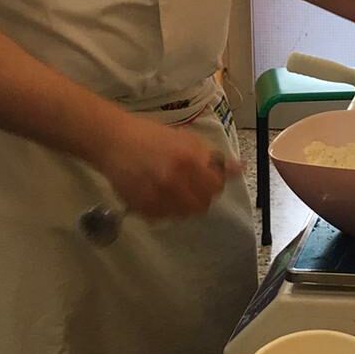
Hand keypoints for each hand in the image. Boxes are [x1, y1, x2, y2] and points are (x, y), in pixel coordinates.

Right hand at [95, 112, 242, 218]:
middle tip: (190, 188)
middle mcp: (175, 180)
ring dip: (182, 206)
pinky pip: (162, 218)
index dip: (214, 185)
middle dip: (200, 198)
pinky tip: (157, 195)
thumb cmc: (152, 136)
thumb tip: (240, 169)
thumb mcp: (187, 140)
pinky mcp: (141, 206)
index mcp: (190, 160)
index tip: (207, 180)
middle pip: (201, 206)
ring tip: (173, 192)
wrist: (114, 140)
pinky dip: (163, 210)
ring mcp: (157, 195)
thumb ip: (213, 157)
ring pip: (182, 215)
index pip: (215, 187)